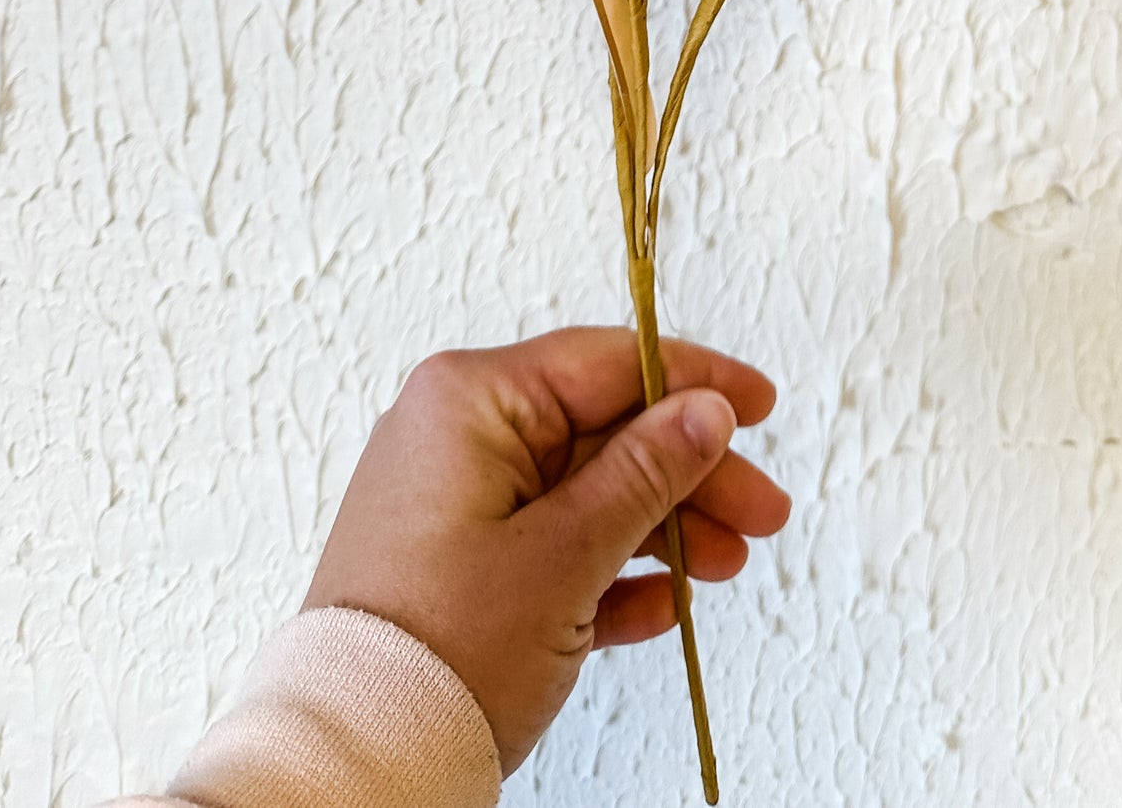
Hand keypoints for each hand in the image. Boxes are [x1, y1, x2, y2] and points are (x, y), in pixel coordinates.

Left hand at [302, 327, 788, 773]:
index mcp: (472, 401)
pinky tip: (659, 608)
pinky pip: (554, 548)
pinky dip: (610, 573)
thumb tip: (705, 412)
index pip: (607, 363)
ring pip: (587, 493)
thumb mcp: (565, 555)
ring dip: (663, 529)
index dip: (694, 381)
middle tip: (762, 514)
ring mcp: (458, 502)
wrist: (359, 758)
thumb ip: (645, 474)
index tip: (759, 404)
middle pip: (605, 432)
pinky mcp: (459, 565)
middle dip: (691, 475)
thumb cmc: (442, 648)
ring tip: (724, 567)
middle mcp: (460, 435)